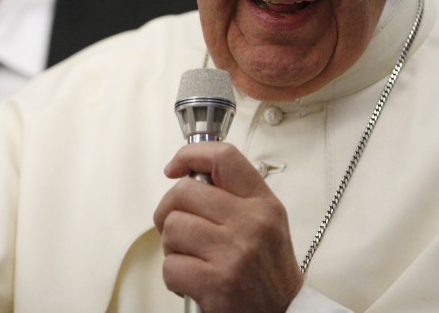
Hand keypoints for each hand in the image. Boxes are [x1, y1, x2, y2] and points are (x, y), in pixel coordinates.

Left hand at [154, 142, 302, 311]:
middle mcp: (251, 223)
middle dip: (170, 211)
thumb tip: (189, 174)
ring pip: (172, 228)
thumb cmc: (268, 271)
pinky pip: (171, 266)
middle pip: (184, 192)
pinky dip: (173, 277)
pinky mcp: (217, 283)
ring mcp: (233, 253)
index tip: (174, 167)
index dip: (190, 155)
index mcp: (262, 204)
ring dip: (172, 247)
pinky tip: (192, 282)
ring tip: (191, 258)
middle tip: (178, 228)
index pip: (224, 158)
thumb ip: (235, 196)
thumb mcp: (266, 222)